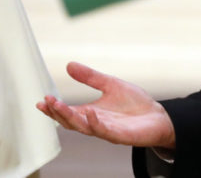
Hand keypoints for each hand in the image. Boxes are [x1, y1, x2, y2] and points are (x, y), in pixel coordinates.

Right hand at [37, 62, 175, 148]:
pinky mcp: (119, 136)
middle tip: (46, 102)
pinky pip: (104, 131)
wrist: (159, 117)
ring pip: (82, 127)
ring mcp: (106, 131)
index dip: (53, 108)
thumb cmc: (135, 104)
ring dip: (68, 117)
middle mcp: (95, 123)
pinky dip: (95, 122)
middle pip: (70, 121)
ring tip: (57, 105)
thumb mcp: (110, 84)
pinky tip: (90, 111)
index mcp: (90, 113)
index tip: (41, 100)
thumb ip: (90, 77)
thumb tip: (69, 65)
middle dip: (56, 113)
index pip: (67, 112)